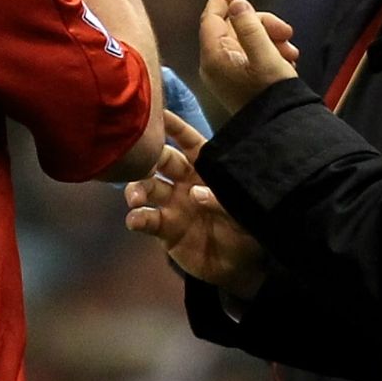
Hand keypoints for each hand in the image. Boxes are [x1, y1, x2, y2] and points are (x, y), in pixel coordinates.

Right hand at [125, 110, 268, 299]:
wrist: (241, 267)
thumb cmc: (247, 229)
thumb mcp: (243, 211)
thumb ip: (222, 200)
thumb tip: (195, 192)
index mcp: (206, 169)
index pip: (189, 142)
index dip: (174, 127)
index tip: (157, 113)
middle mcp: (185, 181)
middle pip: (161, 161)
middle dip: (148, 157)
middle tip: (138, 159)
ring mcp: (172, 204)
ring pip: (147, 188)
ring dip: (137, 188)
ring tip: (134, 197)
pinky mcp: (165, 229)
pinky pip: (145, 220)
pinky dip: (137, 218)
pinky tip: (135, 219)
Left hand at [199, 0, 298, 113]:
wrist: (280, 128)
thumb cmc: (272, 93)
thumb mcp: (265, 56)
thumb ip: (251, 27)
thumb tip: (238, 4)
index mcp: (214, 56)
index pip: (211, 16)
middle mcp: (216, 63)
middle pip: (234, 26)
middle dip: (262, 24)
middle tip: (288, 32)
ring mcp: (228, 72)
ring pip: (247, 39)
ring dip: (271, 38)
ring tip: (292, 53)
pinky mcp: (240, 79)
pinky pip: (252, 54)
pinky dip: (270, 51)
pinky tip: (288, 61)